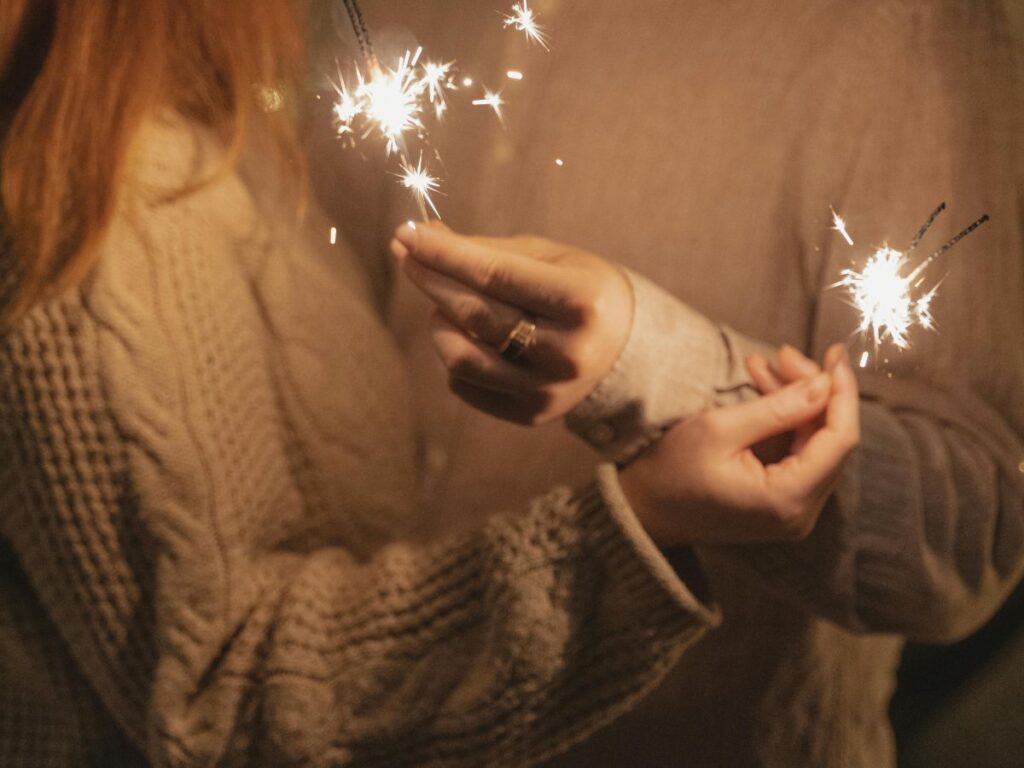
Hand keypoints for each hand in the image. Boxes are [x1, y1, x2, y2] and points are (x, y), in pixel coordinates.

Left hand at [391, 221, 633, 425]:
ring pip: (460, 357)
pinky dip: (454, 354)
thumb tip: (422, 238)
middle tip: (407, 255)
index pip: (493, 274)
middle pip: (474, 314)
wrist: (626, 350)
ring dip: (439, 322)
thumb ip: (487, 250)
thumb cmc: (580, 289)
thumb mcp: (550, 258)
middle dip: (430, 279)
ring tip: (447, 305)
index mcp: (582, 302)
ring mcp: (548, 390)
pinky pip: (465, 385)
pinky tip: (468, 336)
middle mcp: (567, 352)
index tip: (408, 234)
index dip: (443, 253)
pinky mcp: (531, 414)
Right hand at [619, 344, 859, 546]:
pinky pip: (798, 455)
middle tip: (783, 354)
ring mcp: (793, 512)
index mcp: (787, 499)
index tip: (835, 354)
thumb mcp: (720, 428)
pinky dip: (785, 421)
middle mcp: (800, 513)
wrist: (643, 510)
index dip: (842, 392)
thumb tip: (825, 384)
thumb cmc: (672, 471)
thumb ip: (779, 407)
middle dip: (812, 391)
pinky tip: (764, 389)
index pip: (839, 440)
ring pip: (814, 444)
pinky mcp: (782, 504)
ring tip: (764, 365)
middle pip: (829, 440)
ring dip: (796, 402)